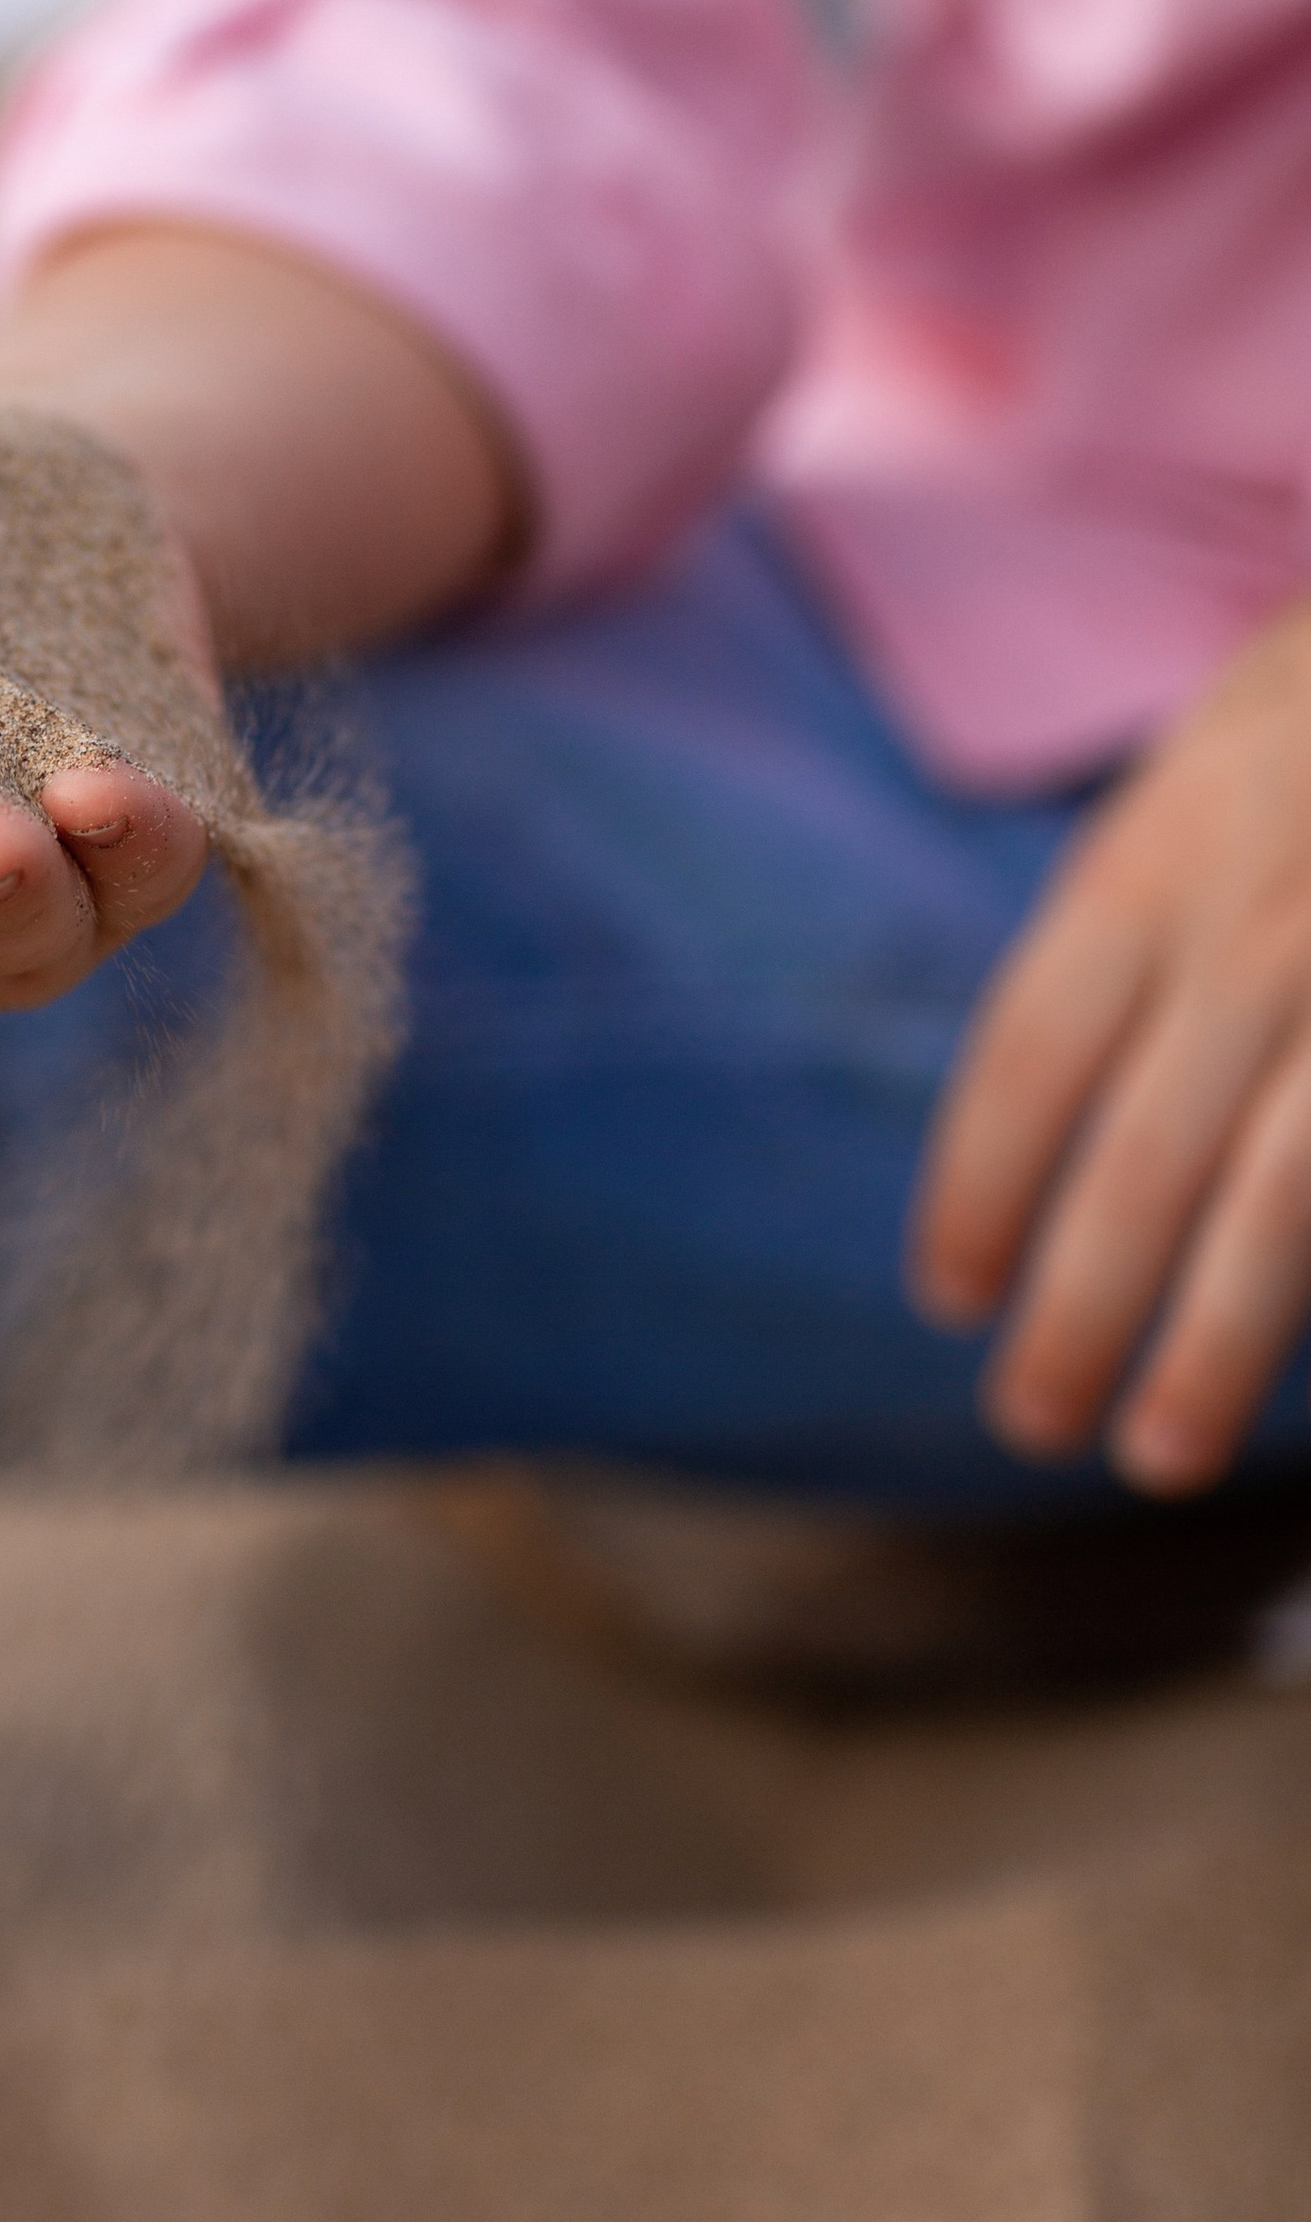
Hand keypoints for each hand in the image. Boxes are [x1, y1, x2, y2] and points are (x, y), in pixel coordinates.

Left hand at [913, 600, 1310, 1492]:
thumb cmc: (1288, 769)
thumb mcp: (1177, 818)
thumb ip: (1109, 967)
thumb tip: (1021, 1165)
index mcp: (1152, 869)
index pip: (1027, 1055)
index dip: (978, 1188)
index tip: (947, 1299)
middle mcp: (1261, 927)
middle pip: (1143, 1156)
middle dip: (1079, 1307)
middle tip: (1027, 1423)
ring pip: (1281, 1195)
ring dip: (1212, 1342)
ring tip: (1158, 1452)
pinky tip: (1307, 1384)